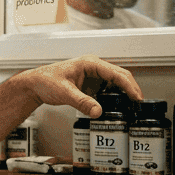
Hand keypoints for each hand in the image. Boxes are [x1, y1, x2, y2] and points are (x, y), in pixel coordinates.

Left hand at [18, 55, 141, 117]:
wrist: (35, 85)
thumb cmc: (46, 81)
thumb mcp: (64, 93)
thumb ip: (81, 102)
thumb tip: (98, 111)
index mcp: (90, 63)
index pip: (116, 73)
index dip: (129, 85)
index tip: (137, 98)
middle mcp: (94, 67)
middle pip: (120, 76)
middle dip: (131, 89)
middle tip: (138, 105)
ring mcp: (93, 75)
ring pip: (116, 83)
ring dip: (124, 93)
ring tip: (132, 107)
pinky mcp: (91, 84)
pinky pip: (108, 89)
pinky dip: (115, 97)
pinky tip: (118, 106)